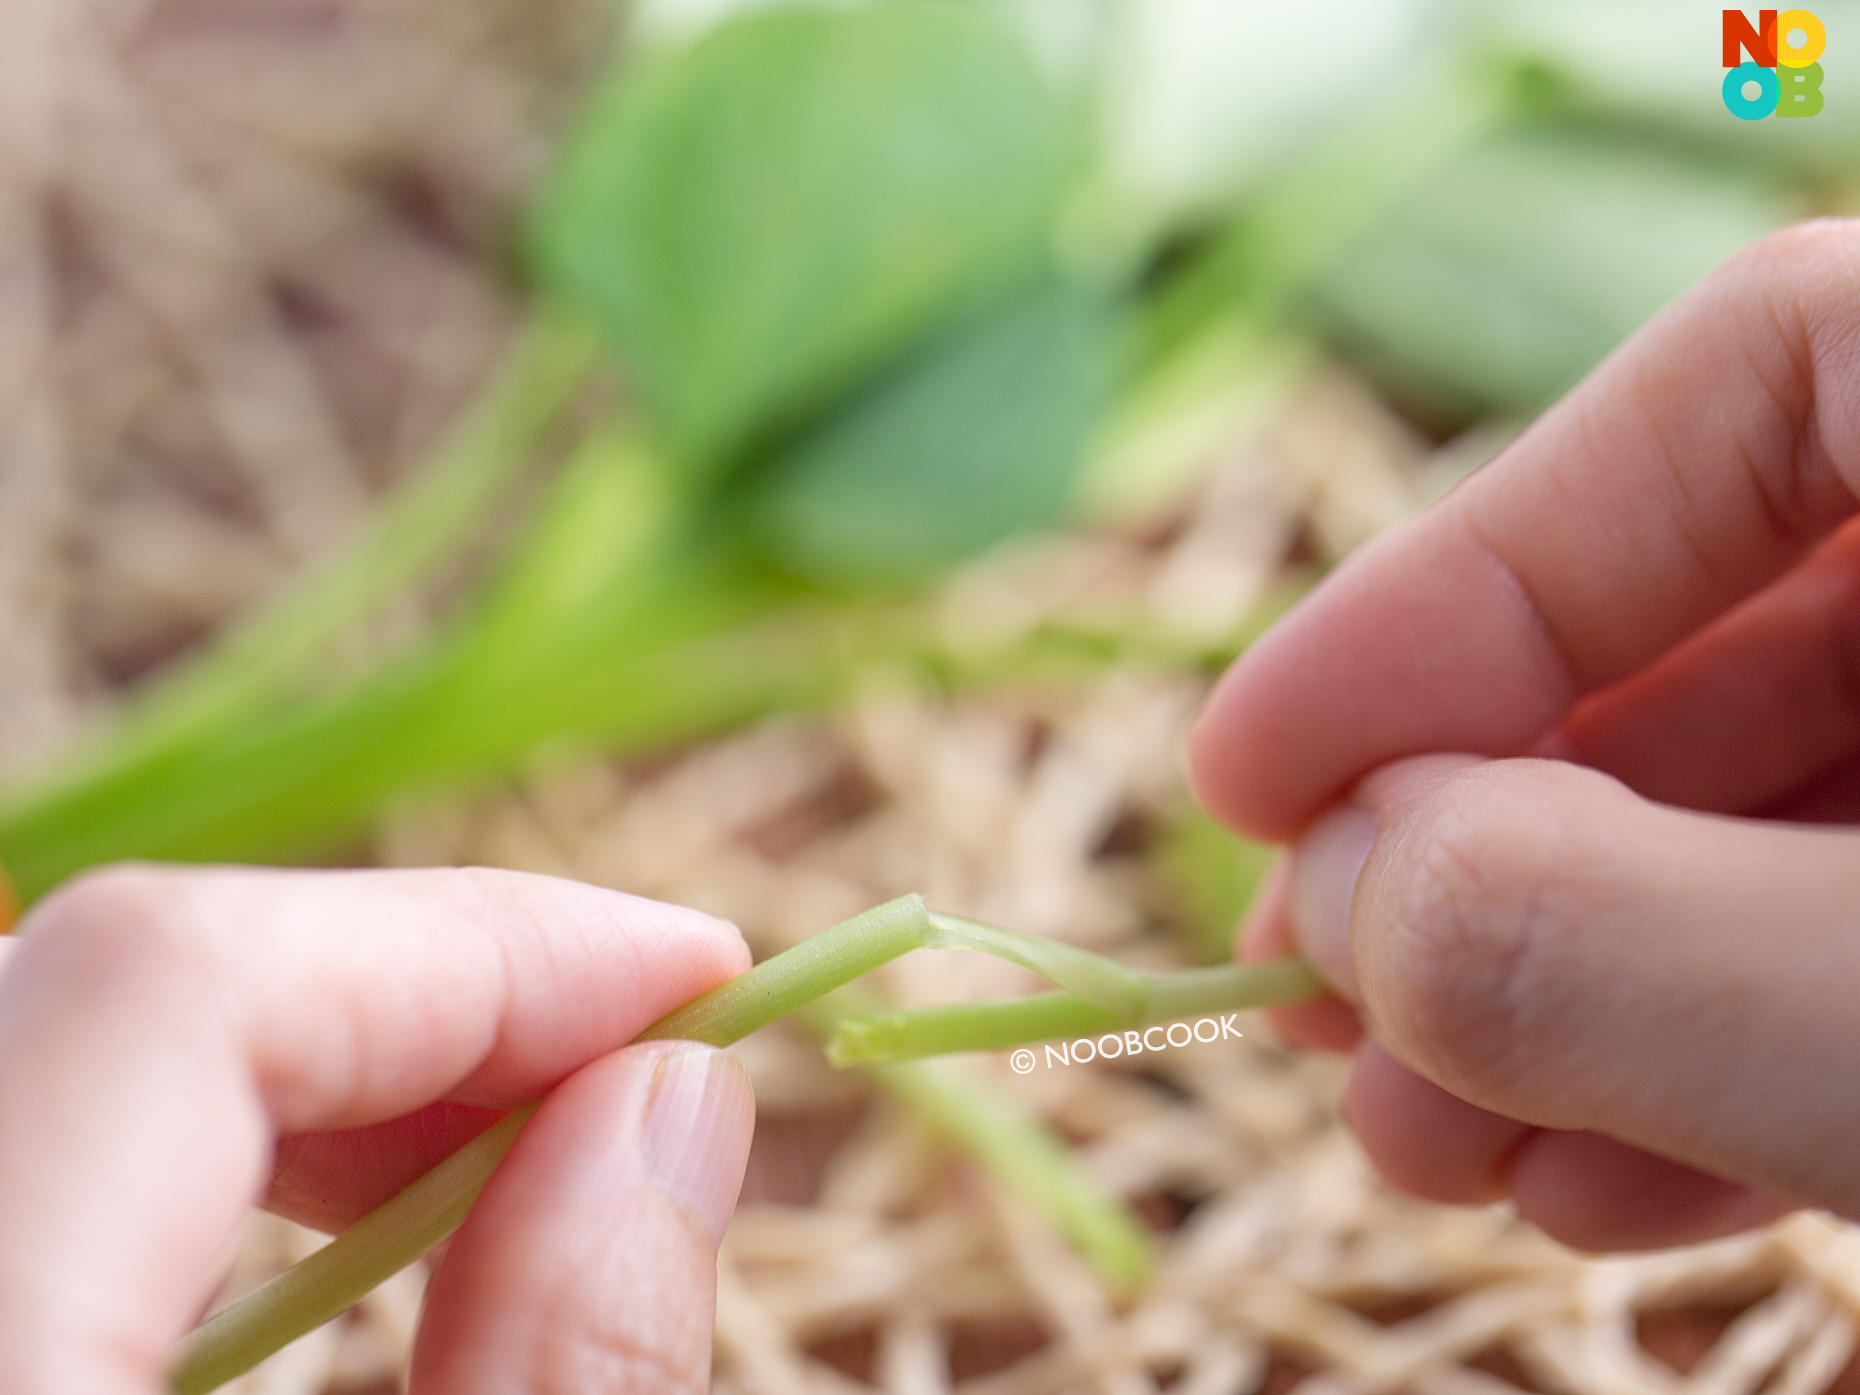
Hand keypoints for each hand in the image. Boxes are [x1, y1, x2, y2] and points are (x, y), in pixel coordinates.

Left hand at [0, 863, 753, 1391]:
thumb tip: (674, 1100)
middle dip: (413, 993)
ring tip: (516, 1147)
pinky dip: (212, 1138)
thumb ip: (558, 1375)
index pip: (169, 993)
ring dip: (323, 1059)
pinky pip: (32, 1138)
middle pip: (110, 993)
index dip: (467, 941)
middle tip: (630, 1065)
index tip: (696, 980)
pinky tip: (352, 1208)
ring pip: (60, 1044)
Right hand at [1188, 219, 1859, 1251]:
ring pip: (1775, 812)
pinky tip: (1584, 1175)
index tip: (1245, 779)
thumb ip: (1618, 929)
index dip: (1453, 589)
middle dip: (1483, 844)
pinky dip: (1709, 1056)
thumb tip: (1346, 892)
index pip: (1735, 388)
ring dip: (1561, 984)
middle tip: (1315, 998)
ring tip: (1427, 1139)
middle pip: (1720, 631)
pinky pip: (1856, 939)